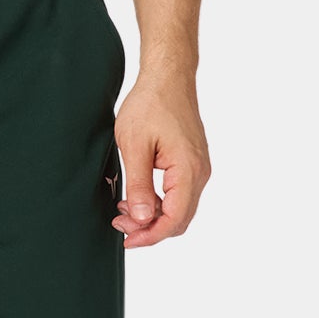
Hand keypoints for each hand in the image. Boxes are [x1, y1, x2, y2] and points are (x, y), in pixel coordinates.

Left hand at [111, 72, 209, 247]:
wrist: (168, 78)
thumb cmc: (150, 104)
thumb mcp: (134, 146)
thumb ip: (139, 185)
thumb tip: (142, 219)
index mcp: (188, 170)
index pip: (174, 219)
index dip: (150, 236)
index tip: (126, 239)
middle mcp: (200, 173)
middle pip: (179, 219)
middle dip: (149, 229)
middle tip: (119, 225)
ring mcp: (198, 168)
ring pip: (179, 209)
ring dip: (153, 217)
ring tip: (122, 212)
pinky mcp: (192, 164)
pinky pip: (178, 194)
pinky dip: (158, 203)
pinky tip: (135, 198)